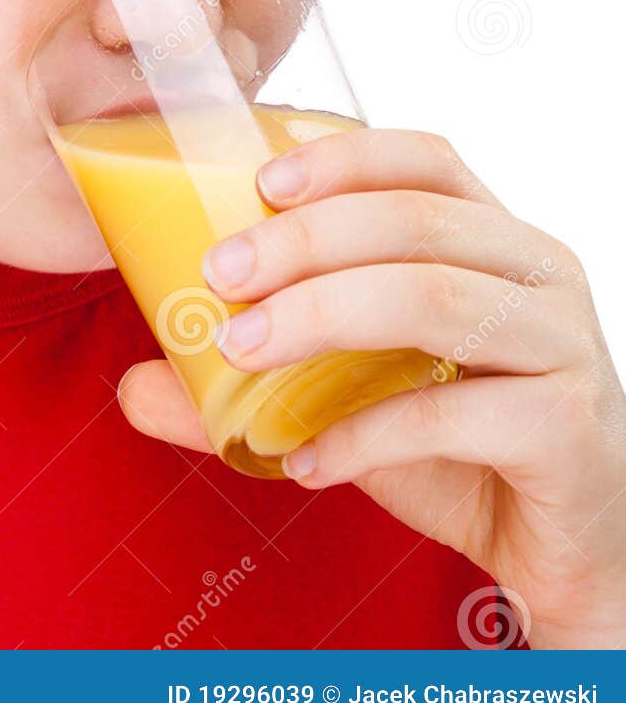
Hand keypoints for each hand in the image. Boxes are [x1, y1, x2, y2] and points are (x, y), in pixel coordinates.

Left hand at [116, 128, 625, 648]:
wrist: (566, 547)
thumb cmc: (464, 446)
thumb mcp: (355, 400)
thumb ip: (257, 384)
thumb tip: (136, 382)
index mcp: (494, 236)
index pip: (426, 158)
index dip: (345, 155)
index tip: (261, 181)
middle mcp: (537, 272)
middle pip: (415, 221)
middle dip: (304, 240)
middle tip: (219, 275)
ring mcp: (562, 346)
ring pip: (433, 298)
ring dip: (322, 316)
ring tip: (242, 350)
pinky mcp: (567, 428)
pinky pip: (455, 414)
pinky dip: (366, 434)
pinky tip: (306, 458)